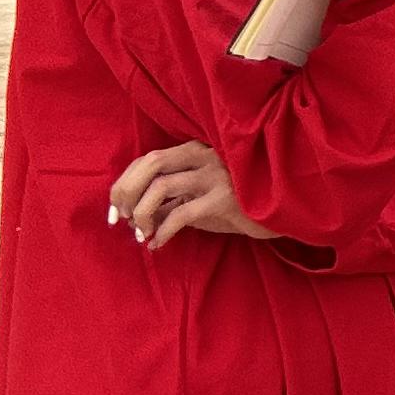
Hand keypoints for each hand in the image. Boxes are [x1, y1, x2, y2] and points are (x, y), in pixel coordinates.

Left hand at [110, 142, 279, 246]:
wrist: (279, 214)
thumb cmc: (235, 204)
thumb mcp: (199, 195)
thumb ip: (170, 197)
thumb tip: (129, 212)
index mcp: (196, 150)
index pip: (147, 159)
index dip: (124, 183)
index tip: (115, 210)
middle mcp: (205, 156)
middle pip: (150, 165)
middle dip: (126, 193)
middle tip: (123, 219)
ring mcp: (215, 176)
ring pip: (160, 188)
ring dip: (142, 214)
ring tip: (142, 234)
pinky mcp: (224, 200)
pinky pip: (180, 216)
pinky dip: (162, 232)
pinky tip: (158, 244)